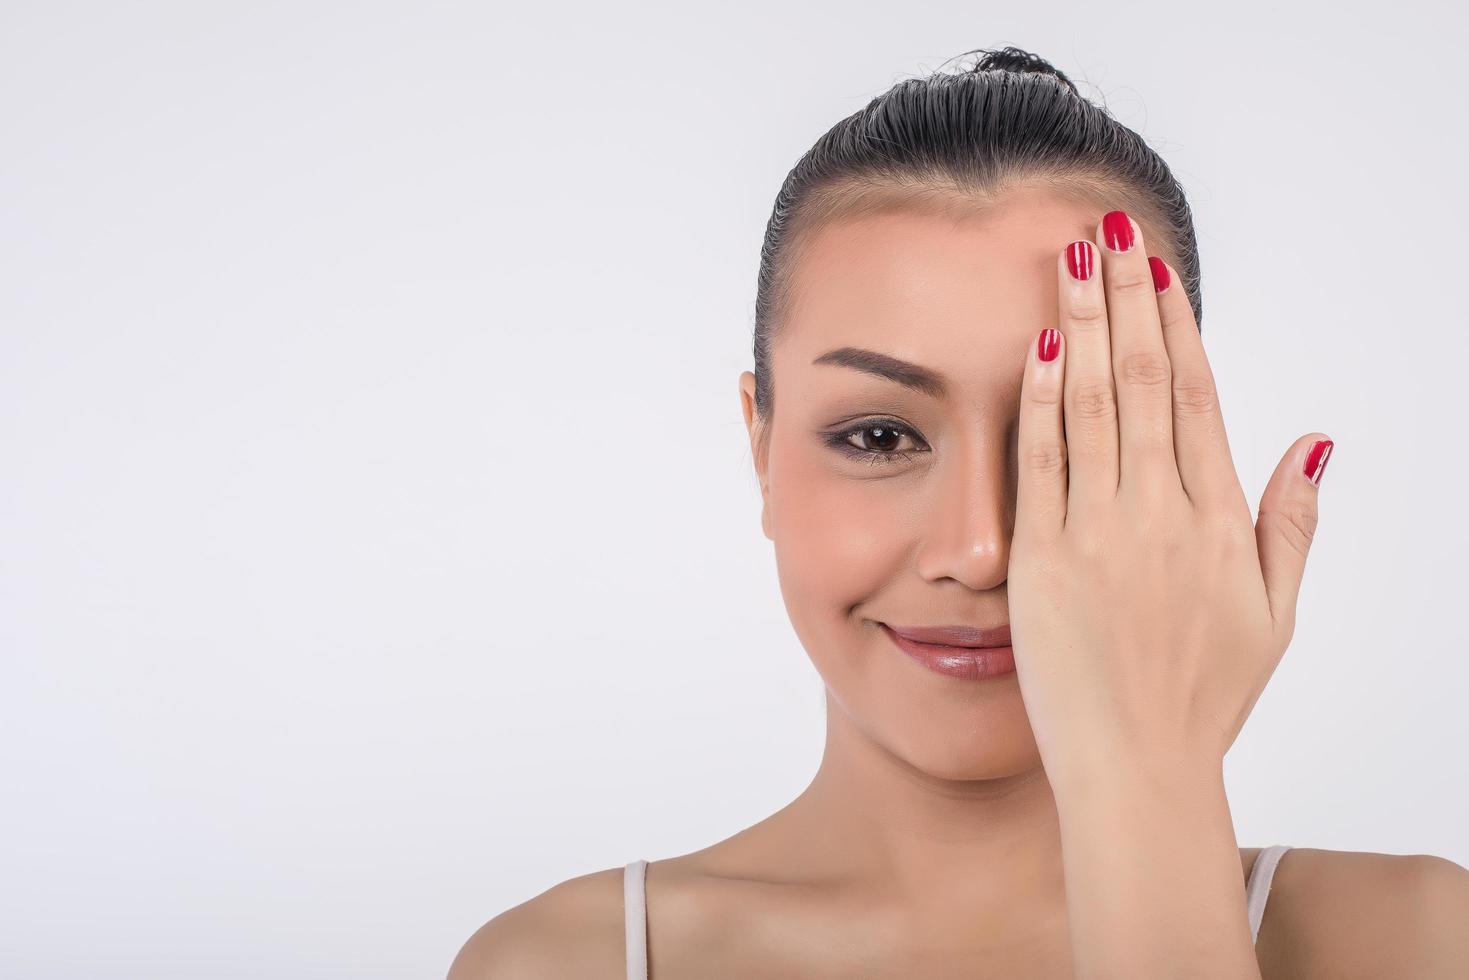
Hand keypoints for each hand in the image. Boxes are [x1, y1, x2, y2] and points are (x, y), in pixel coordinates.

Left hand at [1008, 209, 1333, 792]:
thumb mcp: (1272, 613)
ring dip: (1081, 325)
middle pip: (1143, 380)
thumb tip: (1313, 441)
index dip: (1175, 321)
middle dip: (1125, 297)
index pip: (1195, 394)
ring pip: (1092, 406)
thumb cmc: (1204, 697)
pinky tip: (1035, 347)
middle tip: (1107, 227)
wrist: (1137, 768)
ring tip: (1070, 259)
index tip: (1157, 265)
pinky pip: (1041, 464)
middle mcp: (1160, 514)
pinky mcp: (1042, 560)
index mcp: (1216, 520)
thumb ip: (1290, 523)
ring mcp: (1098, 533)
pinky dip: (1039, 402)